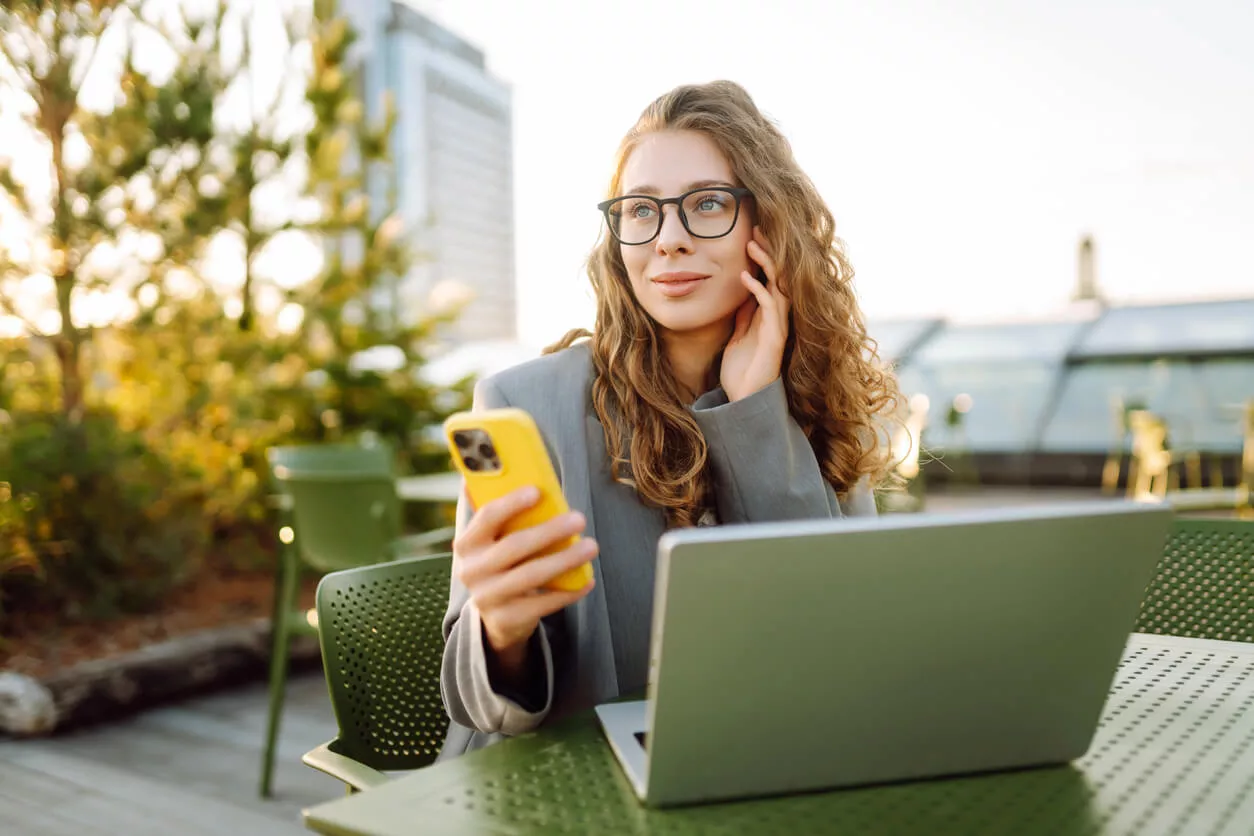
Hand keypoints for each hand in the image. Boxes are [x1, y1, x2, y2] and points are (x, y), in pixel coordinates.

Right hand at [453, 486, 597, 663]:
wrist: (496, 615)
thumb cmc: (501, 562)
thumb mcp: (491, 541)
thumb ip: (495, 512)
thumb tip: (494, 468)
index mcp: (467, 544)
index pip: (486, 518)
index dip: (511, 504)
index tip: (537, 491)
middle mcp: (471, 571)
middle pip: (514, 547)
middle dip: (549, 531)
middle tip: (579, 518)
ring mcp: (487, 597)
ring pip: (531, 576)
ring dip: (565, 560)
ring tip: (591, 546)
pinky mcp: (507, 619)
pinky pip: (543, 604)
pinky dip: (568, 591)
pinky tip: (587, 580)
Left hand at [720, 226, 790, 401]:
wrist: (744, 401)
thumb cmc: (741, 372)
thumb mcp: (738, 337)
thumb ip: (743, 317)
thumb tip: (742, 293)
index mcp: (768, 316)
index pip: (771, 279)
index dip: (764, 257)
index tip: (752, 235)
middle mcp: (777, 319)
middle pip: (779, 277)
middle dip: (769, 252)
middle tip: (756, 229)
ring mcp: (778, 327)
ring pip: (779, 287)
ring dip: (767, 265)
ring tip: (753, 244)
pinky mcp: (775, 338)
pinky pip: (770, 308)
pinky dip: (759, 290)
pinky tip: (745, 277)